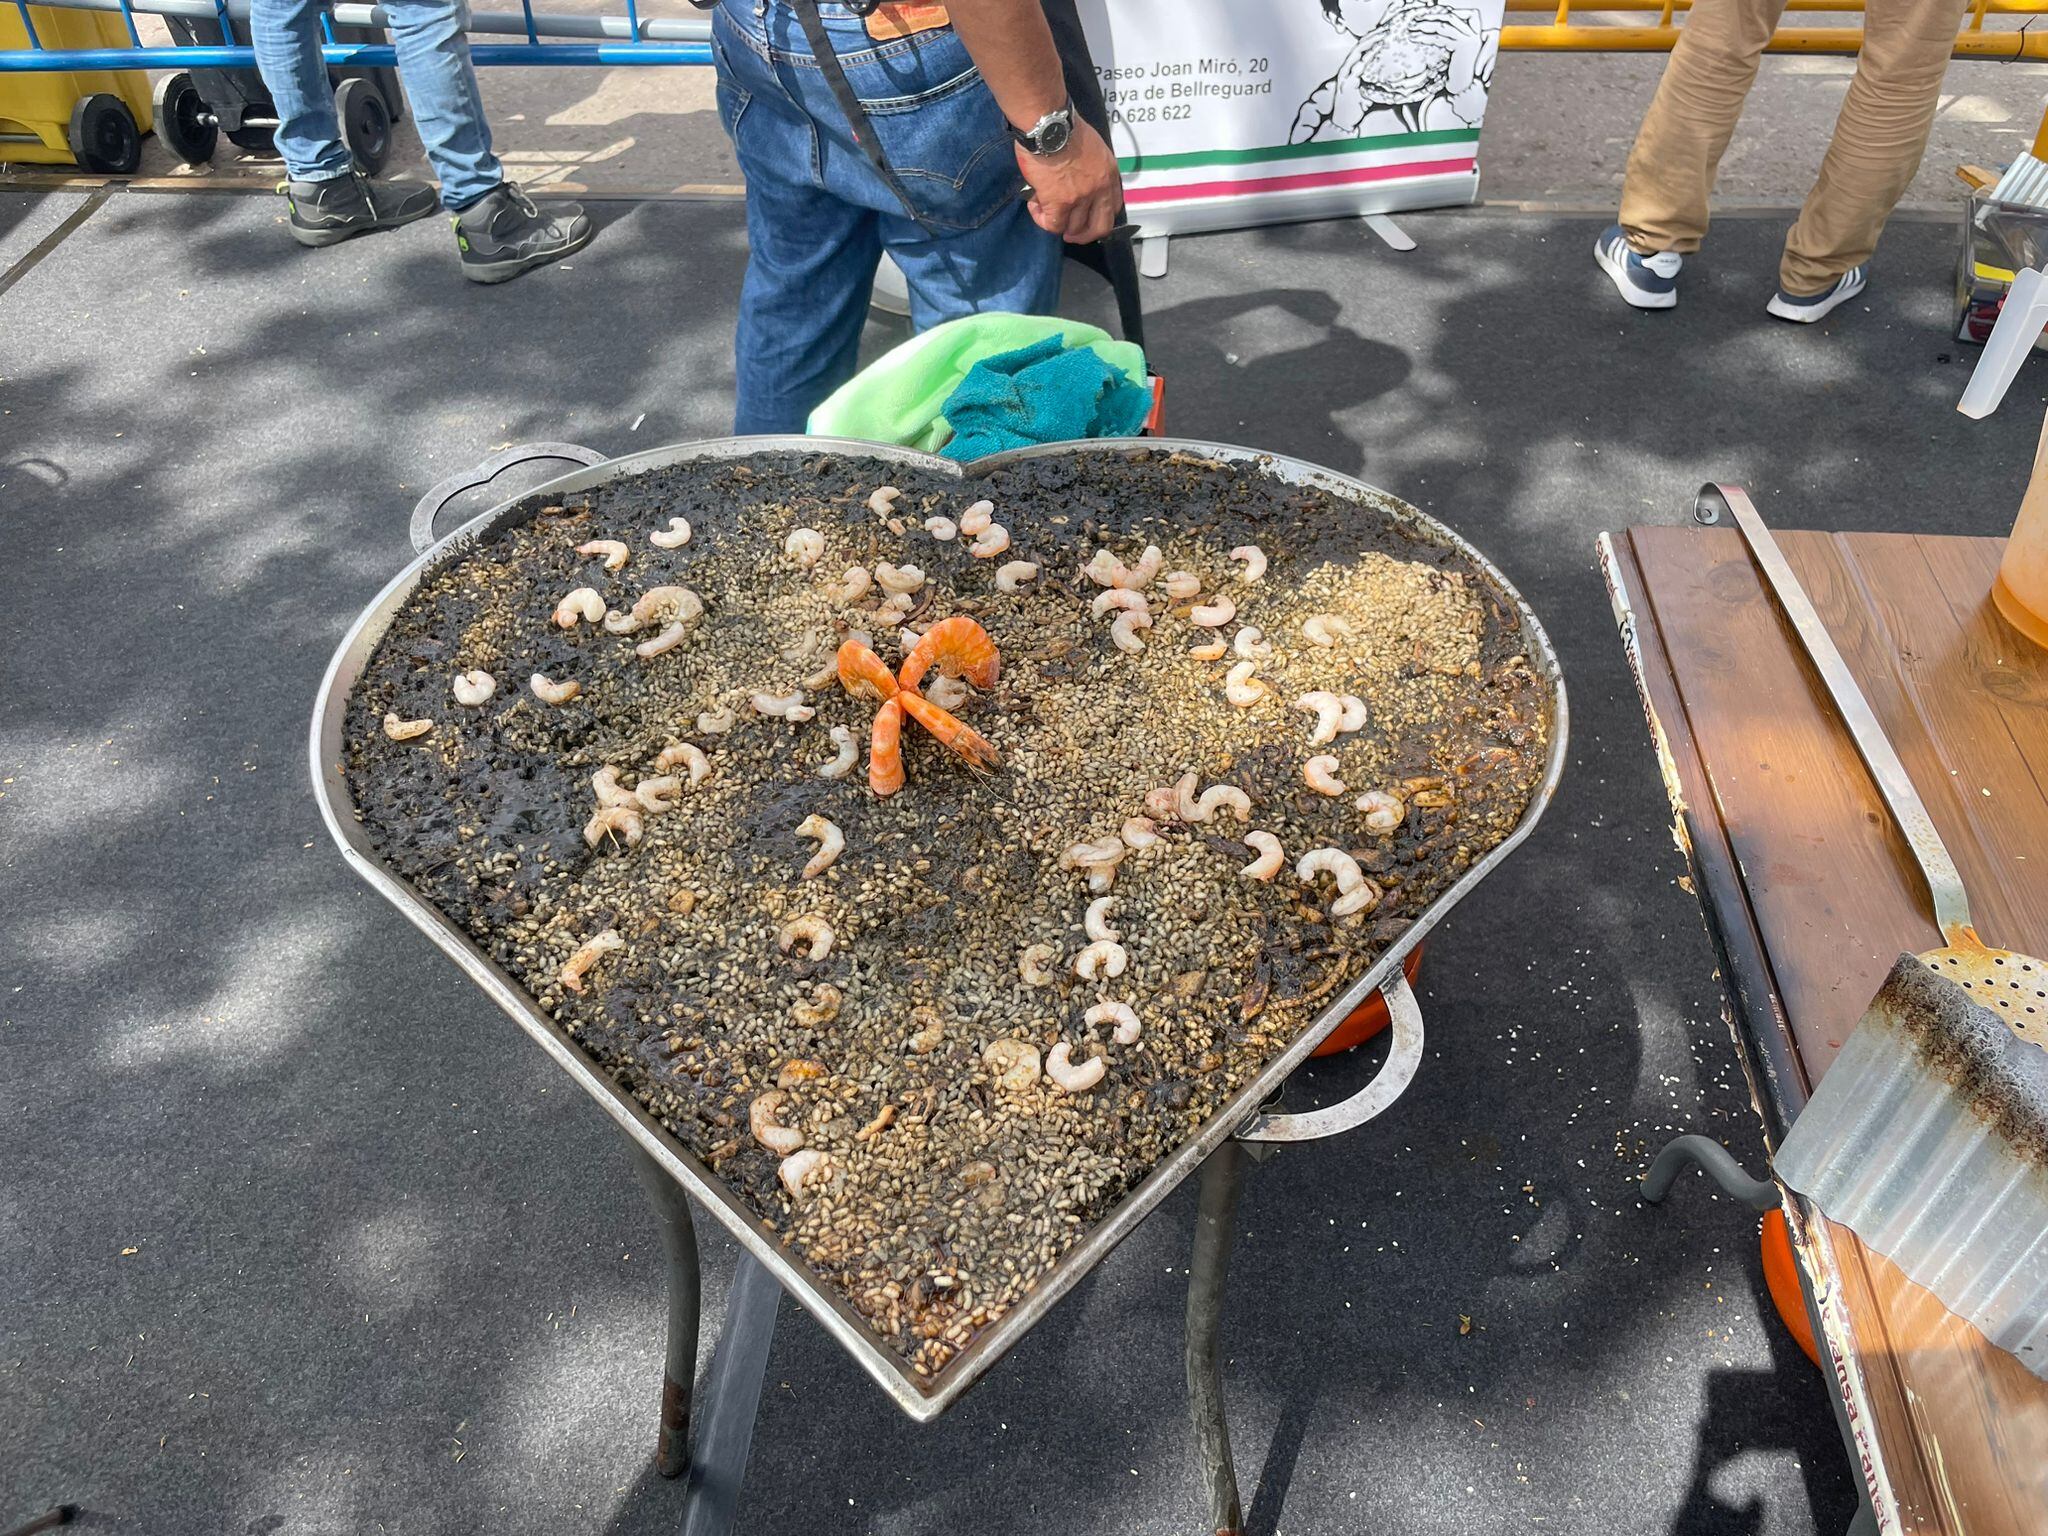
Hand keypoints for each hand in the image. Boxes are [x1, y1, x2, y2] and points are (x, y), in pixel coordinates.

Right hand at [1018, 119, 1120, 244]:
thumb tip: (1078, 177)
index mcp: (1109, 173)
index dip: (1099, 217)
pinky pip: (1053, 225)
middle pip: (1100, 227)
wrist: (1048, 124)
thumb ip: (1091, 166)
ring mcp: (1081, 198)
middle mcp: (1099, 189)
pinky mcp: (1060, 202)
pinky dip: (1042, 220)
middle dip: (1084, 235)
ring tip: (1043, 209)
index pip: (1114, 207)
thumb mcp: (1092, 146)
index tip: (1087, 217)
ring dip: (1058, 224)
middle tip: (1069, 233)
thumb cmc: (1064, 126)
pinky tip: (1035, 208)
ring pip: (1074, 229)